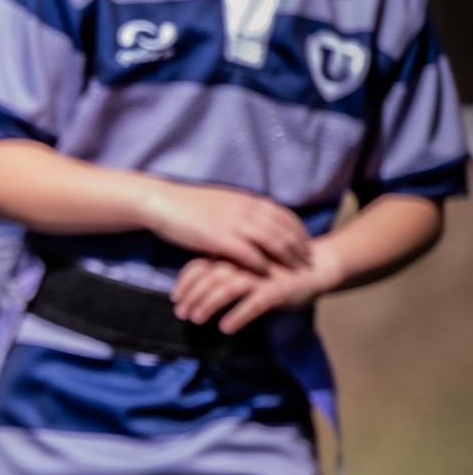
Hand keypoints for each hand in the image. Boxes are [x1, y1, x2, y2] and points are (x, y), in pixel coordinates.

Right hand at [140, 181, 310, 272]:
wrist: (164, 203)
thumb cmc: (188, 205)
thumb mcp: (222, 201)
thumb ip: (241, 210)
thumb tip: (254, 218)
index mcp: (247, 200)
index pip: (284, 214)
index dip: (298, 230)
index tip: (307, 243)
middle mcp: (247, 210)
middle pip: (284, 229)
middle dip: (300, 246)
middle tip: (309, 261)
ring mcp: (235, 224)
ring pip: (273, 241)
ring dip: (288, 257)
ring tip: (296, 270)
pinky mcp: (221, 239)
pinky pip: (249, 254)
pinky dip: (262, 264)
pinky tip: (268, 274)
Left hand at [172, 248, 337, 334]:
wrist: (317, 266)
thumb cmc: (274, 269)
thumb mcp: (245, 267)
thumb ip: (223, 271)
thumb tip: (194, 291)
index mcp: (233, 255)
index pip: (200, 265)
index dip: (185, 282)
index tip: (175, 298)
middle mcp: (244, 262)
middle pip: (209, 277)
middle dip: (192, 296)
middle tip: (181, 314)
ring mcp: (261, 275)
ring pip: (227, 288)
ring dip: (209, 304)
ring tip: (197, 319)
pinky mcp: (277, 290)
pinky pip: (254, 303)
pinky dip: (238, 315)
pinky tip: (226, 328)